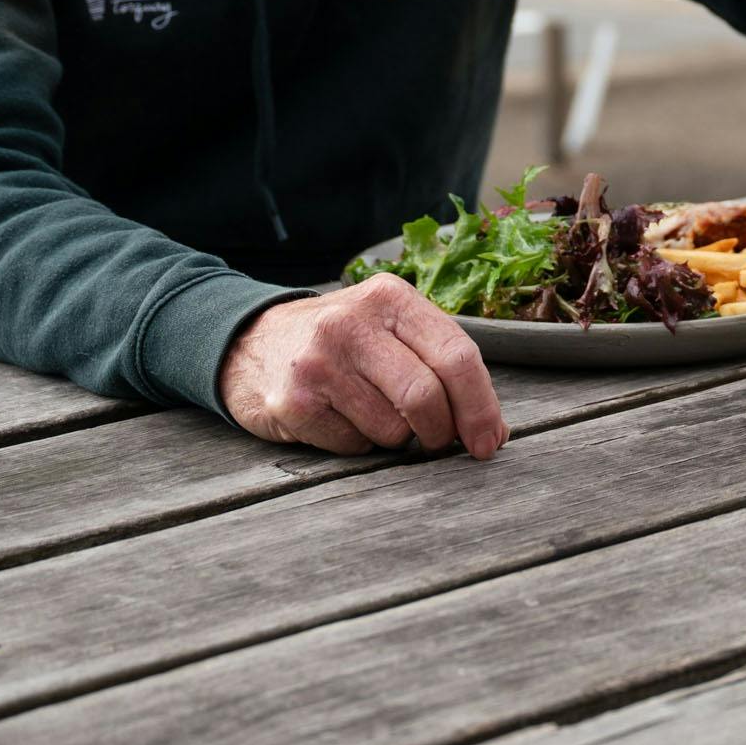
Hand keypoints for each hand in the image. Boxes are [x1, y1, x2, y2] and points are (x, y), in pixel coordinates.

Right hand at [218, 276, 507, 458]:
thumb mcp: (390, 326)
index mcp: (391, 298)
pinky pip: (353, 446)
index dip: (480, 406)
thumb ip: (441, 362)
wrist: (252, 343)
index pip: (457, 355)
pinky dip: (357, 444)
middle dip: (441, 432)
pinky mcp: (293, 400)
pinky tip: (338, 418)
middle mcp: (353, 323)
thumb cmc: (343, 342)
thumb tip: (493, 430)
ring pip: (392, 429)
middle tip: (437, 441)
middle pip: (427, 396)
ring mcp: (319, 361)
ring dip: (394, 437)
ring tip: (369, 411)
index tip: (489, 442)